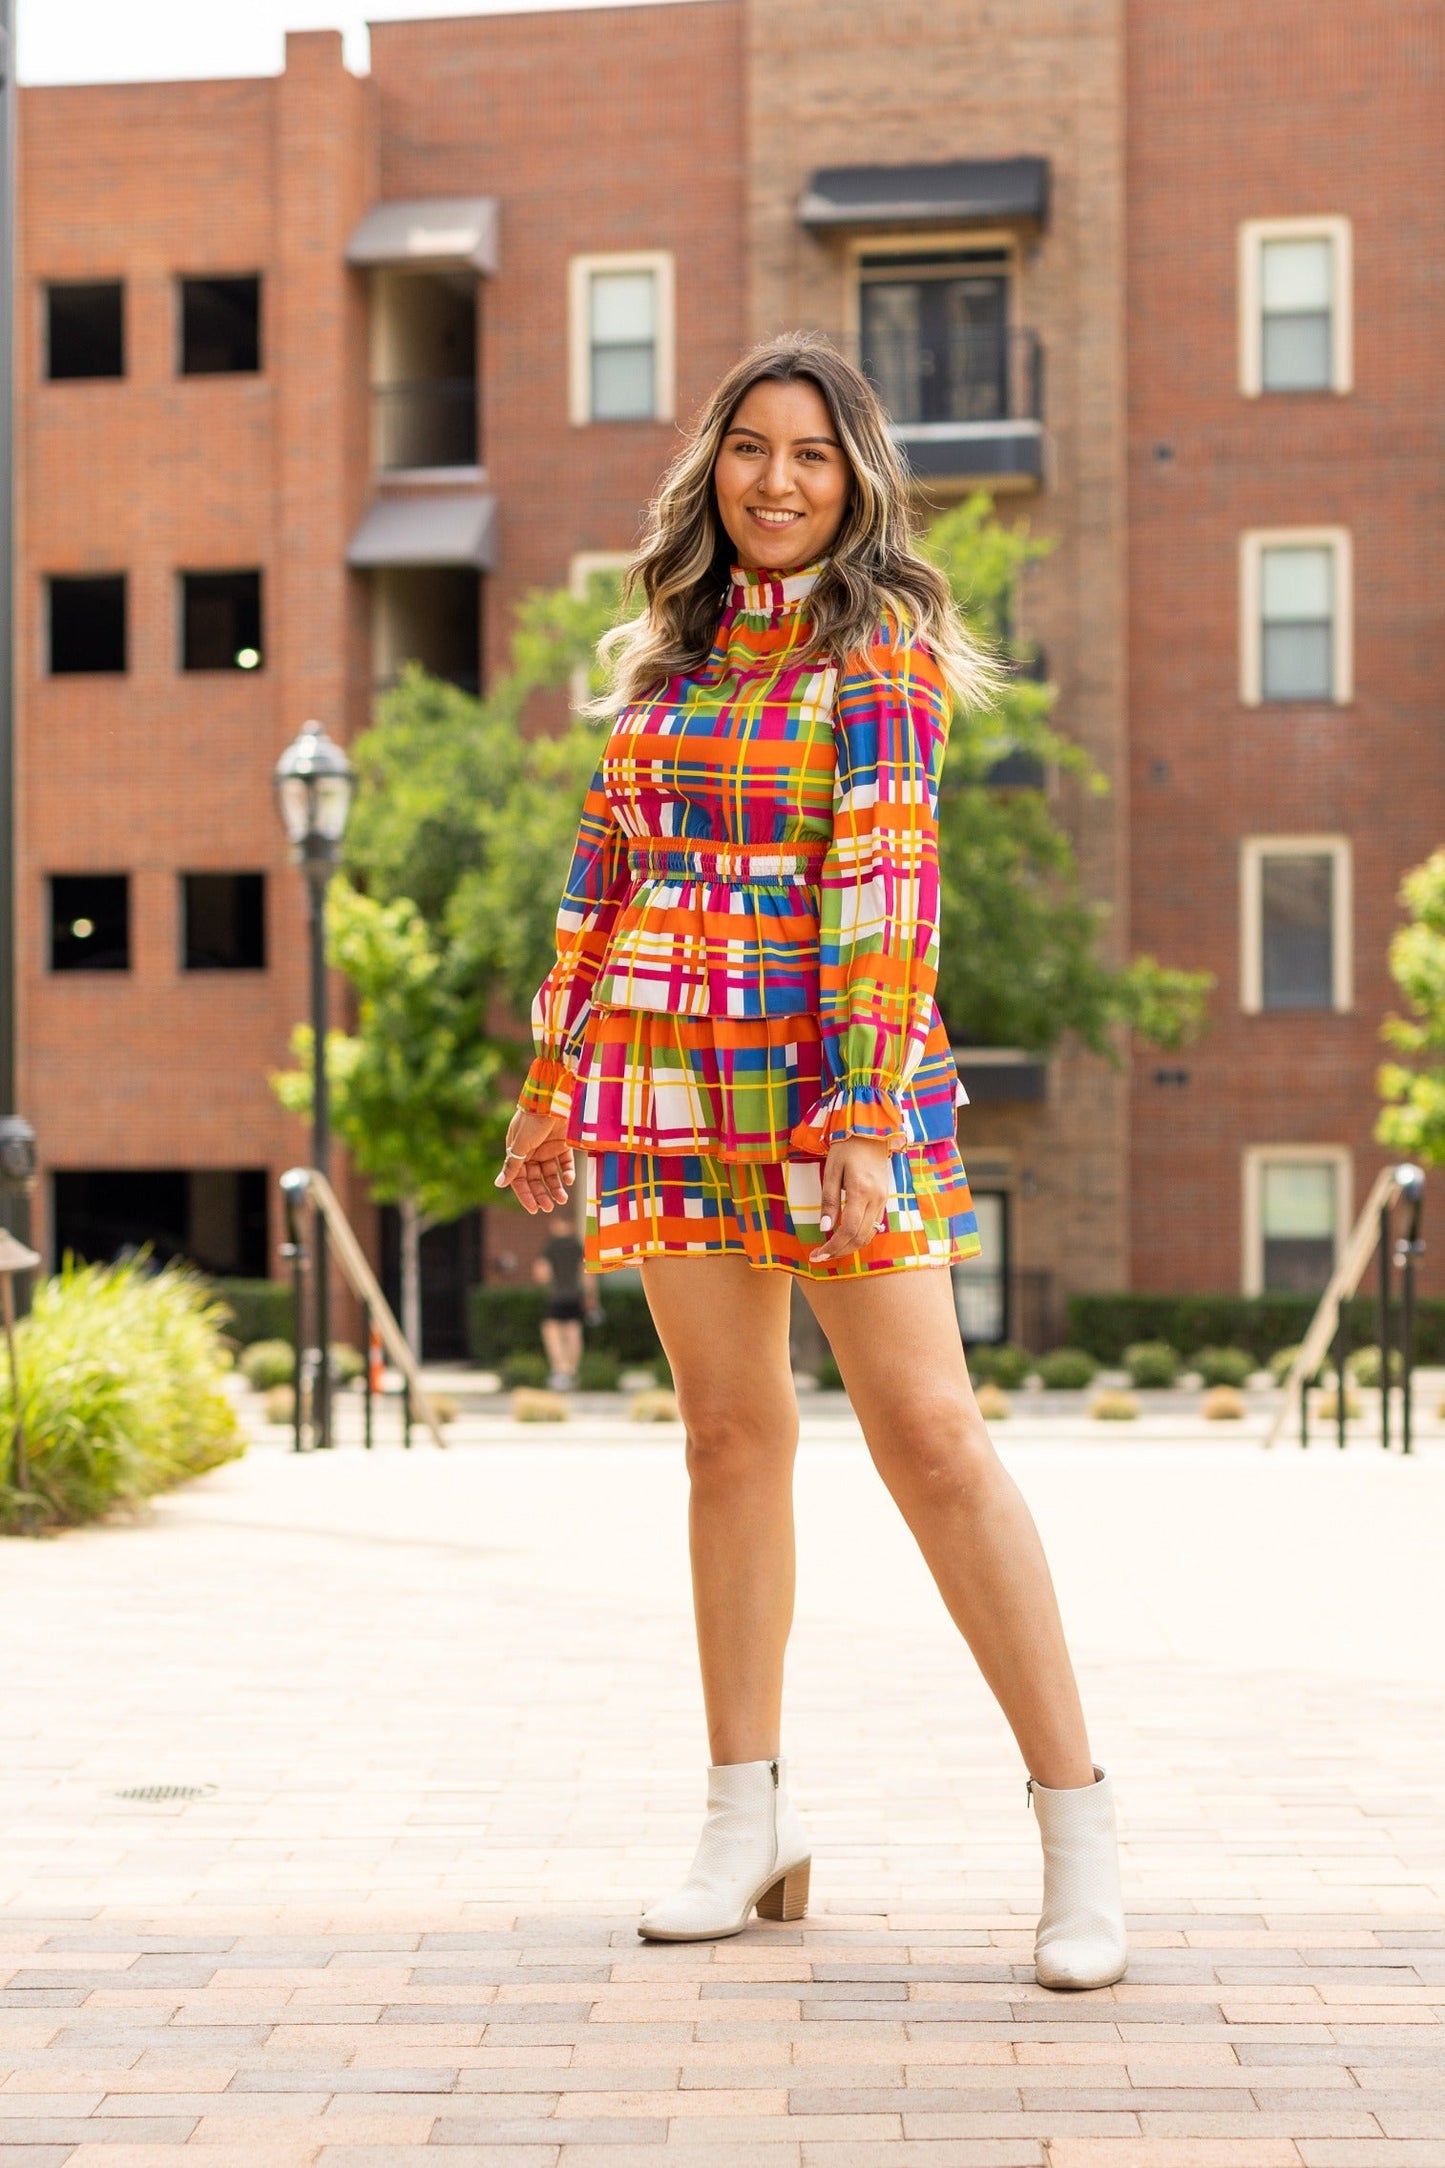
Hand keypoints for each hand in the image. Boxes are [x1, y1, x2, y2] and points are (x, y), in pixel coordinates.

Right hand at [494, 1107, 574, 1214]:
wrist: (553, 1099)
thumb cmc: (533, 1120)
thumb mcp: (521, 1144)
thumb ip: (513, 1165)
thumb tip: (498, 1184)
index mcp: (517, 1152)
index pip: (519, 1179)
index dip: (525, 1195)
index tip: (534, 1209)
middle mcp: (531, 1152)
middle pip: (535, 1179)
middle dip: (542, 1193)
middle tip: (549, 1207)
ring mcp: (547, 1148)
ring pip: (550, 1174)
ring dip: (556, 1187)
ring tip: (562, 1199)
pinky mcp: (563, 1144)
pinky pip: (564, 1163)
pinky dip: (567, 1172)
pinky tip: (569, 1180)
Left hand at [808, 1136, 891, 1263]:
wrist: (871, 1132)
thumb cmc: (846, 1148)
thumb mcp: (831, 1171)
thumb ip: (828, 1201)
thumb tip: (825, 1228)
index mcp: (861, 1191)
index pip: (848, 1230)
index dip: (832, 1247)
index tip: (817, 1255)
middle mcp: (876, 1199)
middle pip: (860, 1237)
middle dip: (839, 1251)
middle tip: (820, 1257)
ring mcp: (883, 1199)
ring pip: (869, 1234)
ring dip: (850, 1247)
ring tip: (831, 1250)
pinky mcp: (884, 1198)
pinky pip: (874, 1225)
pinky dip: (859, 1236)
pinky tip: (845, 1237)